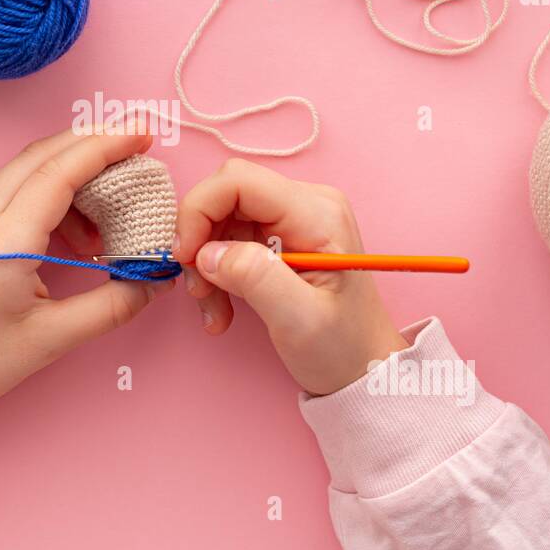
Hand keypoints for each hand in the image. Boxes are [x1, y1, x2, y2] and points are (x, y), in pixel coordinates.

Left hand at [0, 127, 174, 432]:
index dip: (105, 147)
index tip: (142, 134)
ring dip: (69, 167)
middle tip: (136, 146)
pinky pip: (6, 188)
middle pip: (40, 156)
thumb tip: (151, 281)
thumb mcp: (48, 341)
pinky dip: (45, 188)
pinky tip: (70, 223)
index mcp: (2, 242)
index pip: (59, 173)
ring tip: (109, 202)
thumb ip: (109, 306)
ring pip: (22, 169)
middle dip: (92, 142)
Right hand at [173, 159, 406, 395]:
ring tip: (214, 310)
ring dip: (206, 265)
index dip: (200, 210)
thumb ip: (255, 278)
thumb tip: (207, 253)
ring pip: (222, 220)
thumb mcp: (299, 319)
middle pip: (225, 196)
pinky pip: (231, 239)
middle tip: (199, 290)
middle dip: (200, 241)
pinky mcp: (280, 237)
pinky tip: (223, 307)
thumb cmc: (343, 348)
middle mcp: (305, 205)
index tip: (185, 256)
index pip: (239, 181)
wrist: (364, 368)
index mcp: (317, 214)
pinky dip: (218, 273)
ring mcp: (292, 219)